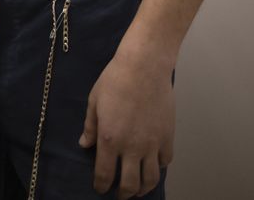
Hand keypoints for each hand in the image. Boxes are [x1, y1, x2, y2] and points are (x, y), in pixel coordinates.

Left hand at [79, 49, 174, 197]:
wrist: (144, 67)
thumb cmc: (115, 80)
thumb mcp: (94, 102)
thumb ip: (90, 127)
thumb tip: (85, 145)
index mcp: (110, 139)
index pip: (105, 174)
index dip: (101, 186)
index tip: (100, 189)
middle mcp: (132, 147)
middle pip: (130, 184)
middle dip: (123, 195)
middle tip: (120, 196)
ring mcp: (152, 144)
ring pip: (151, 179)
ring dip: (143, 188)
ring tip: (138, 190)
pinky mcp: (168, 137)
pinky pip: (165, 161)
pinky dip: (160, 168)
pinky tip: (154, 167)